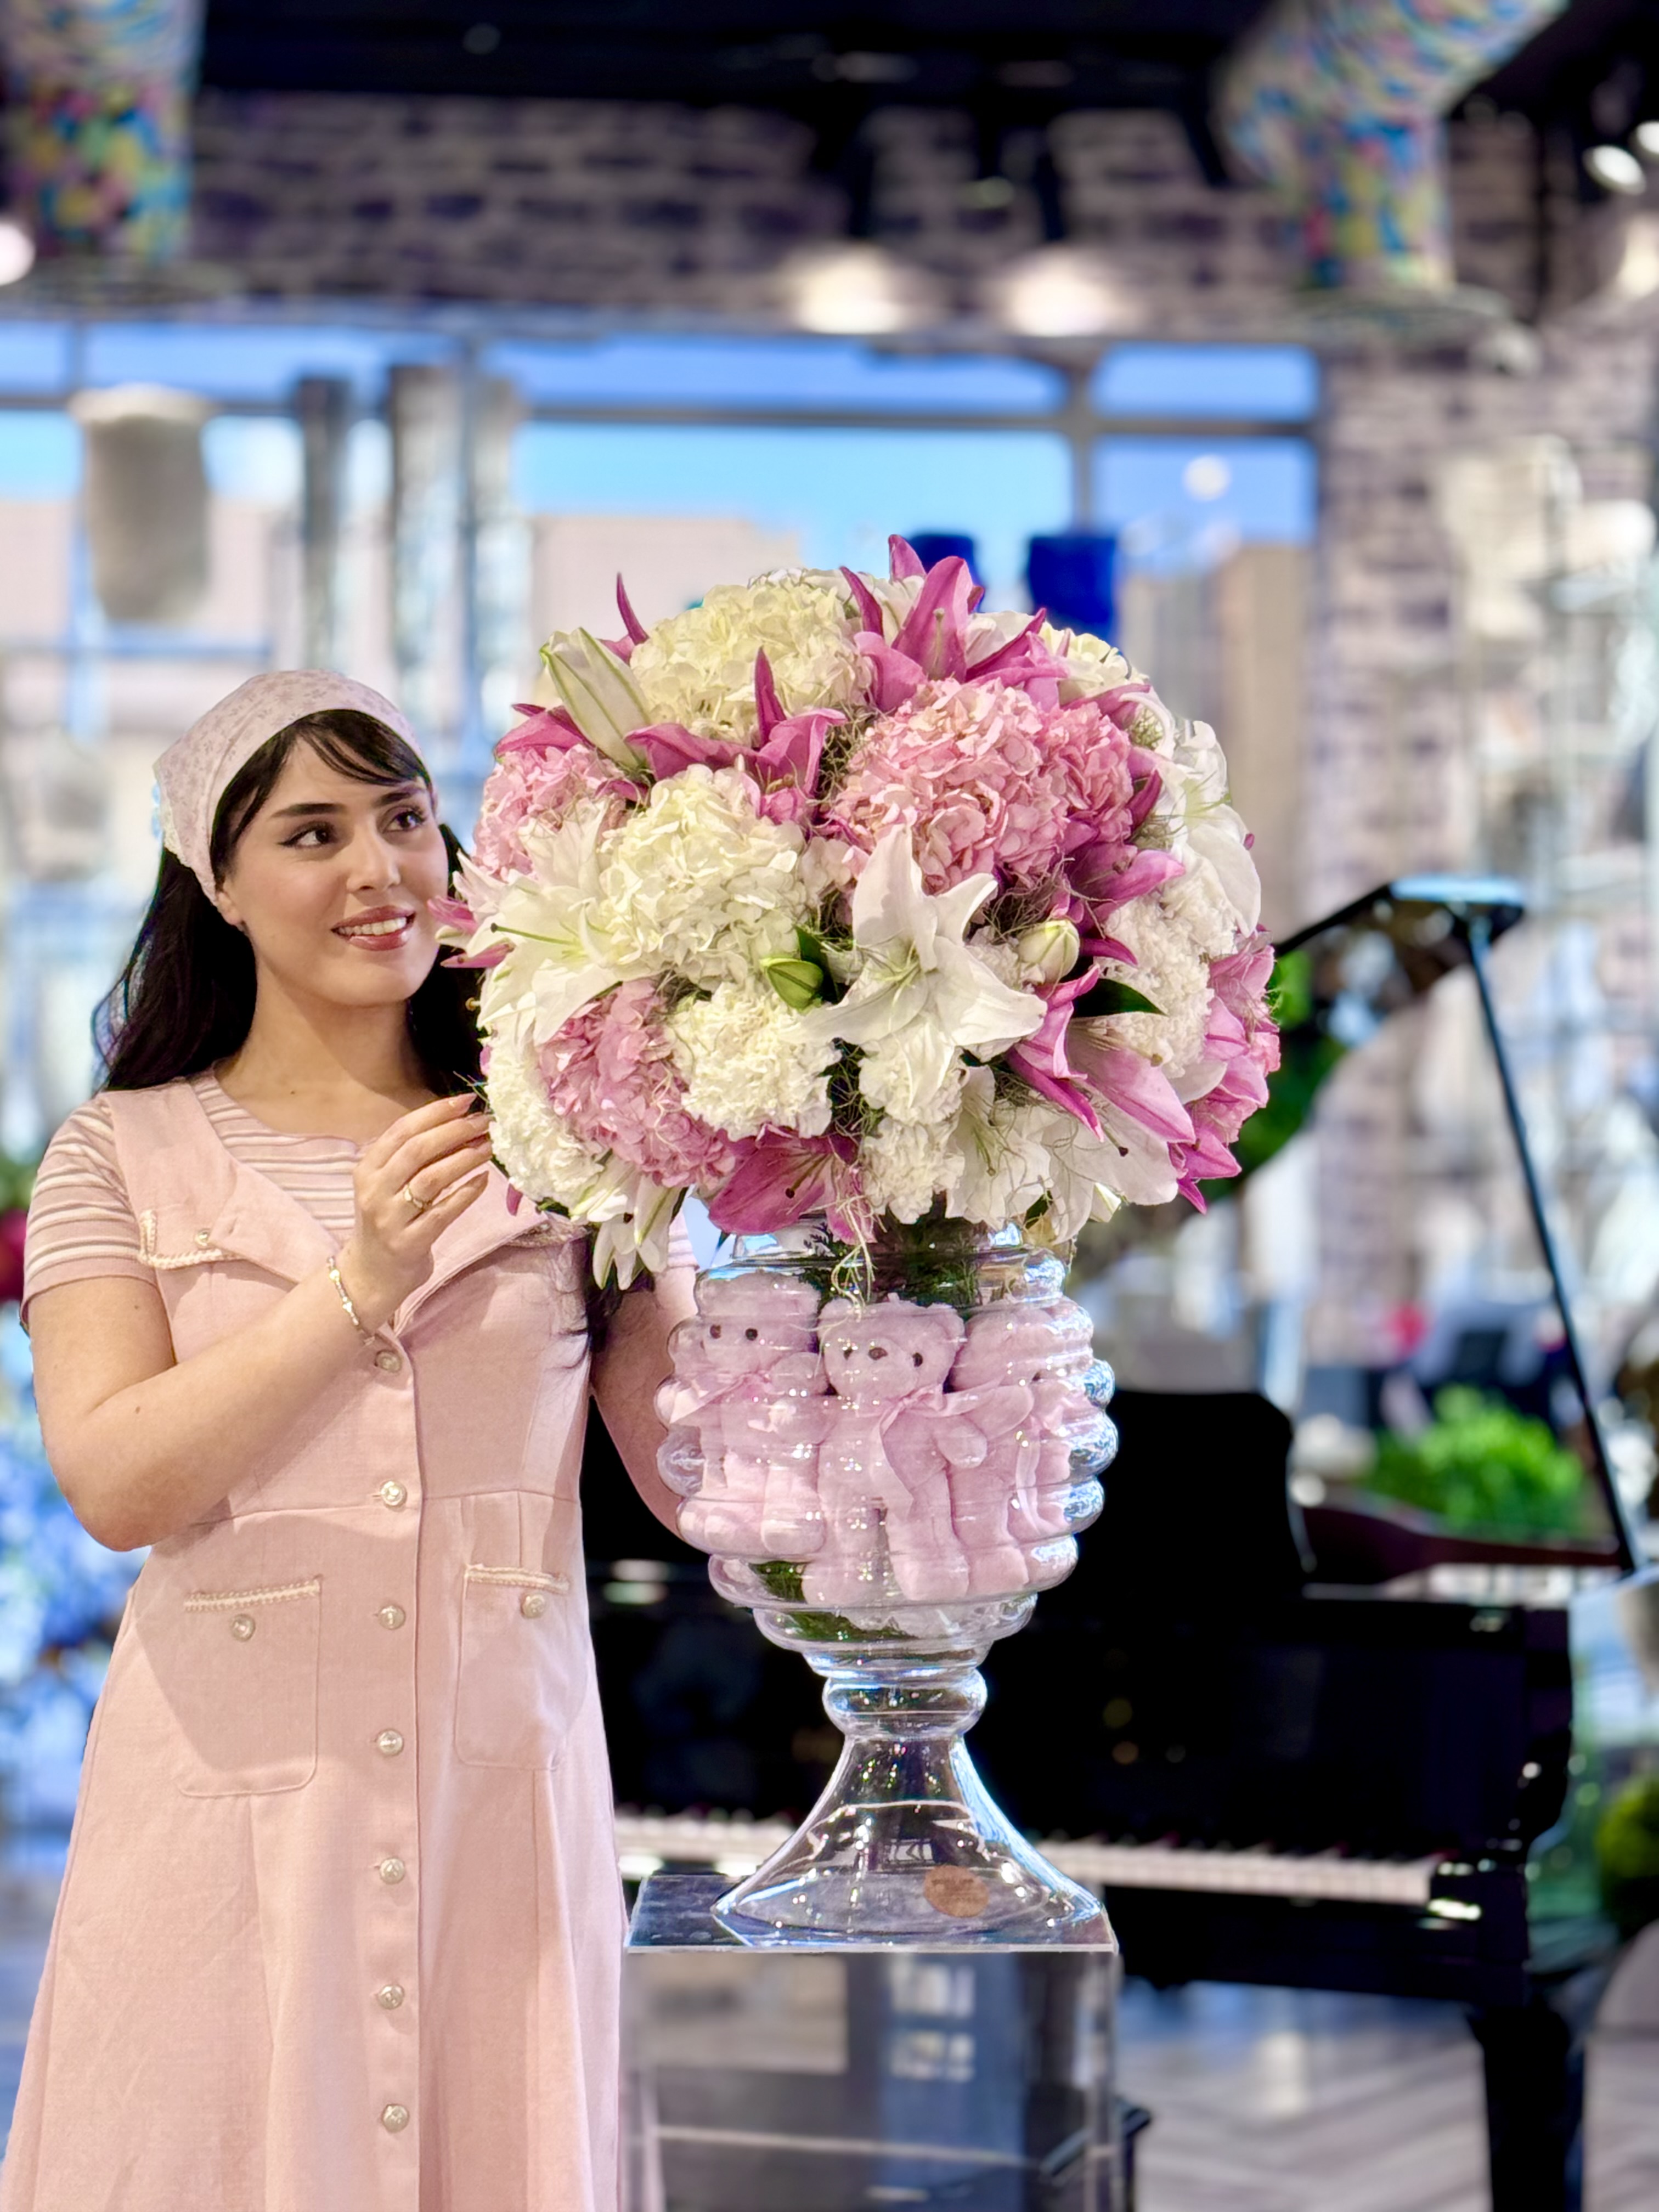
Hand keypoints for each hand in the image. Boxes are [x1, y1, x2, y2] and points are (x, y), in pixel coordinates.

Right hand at [336, 1094, 492, 1331]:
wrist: (370, 1274)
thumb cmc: (386, 1220)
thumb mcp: (387, 1185)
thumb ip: (412, 1157)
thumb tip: (458, 1123)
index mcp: (367, 1168)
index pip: (402, 1130)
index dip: (436, 1112)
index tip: (467, 1101)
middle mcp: (374, 1190)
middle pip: (417, 1150)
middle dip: (455, 1131)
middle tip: (484, 1122)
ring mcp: (390, 1218)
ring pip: (431, 1178)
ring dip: (464, 1158)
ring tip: (489, 1147)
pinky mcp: (409, 1243)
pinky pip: (443, 1212)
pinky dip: (466, 1193)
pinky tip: (484, 1180)